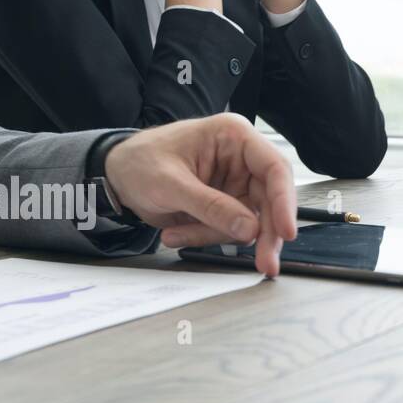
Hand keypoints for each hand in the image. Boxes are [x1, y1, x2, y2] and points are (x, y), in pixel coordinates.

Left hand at [105, 113, 297, 275]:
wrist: (117, 175)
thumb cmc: (139, 162)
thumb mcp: (170, 184)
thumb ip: (210, 206)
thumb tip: (250, 229)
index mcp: (233, 137)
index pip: (274, 168)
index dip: (284, 202)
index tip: (286, 233)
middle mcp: (242, 160)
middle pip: (271, 201)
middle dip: (263, 235)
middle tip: (266, 264)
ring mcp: (236, 185)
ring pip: (252, 223)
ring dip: (216, 236)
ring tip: (176, 234)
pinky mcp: (227, 206)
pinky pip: (230, 232)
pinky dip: (205, 238)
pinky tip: (176, 232)